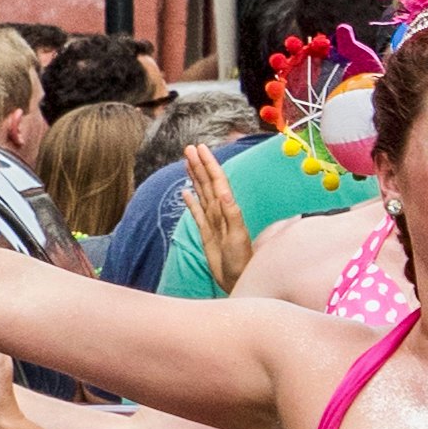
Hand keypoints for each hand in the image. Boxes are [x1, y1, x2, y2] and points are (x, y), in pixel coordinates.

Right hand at [184, 143, 254, 292]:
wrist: (239, 280)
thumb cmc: (242, 261)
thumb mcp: (237, 237)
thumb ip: (231, 214)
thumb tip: (223, 193)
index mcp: (228, 209)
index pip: (217, 181)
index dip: (209, 164)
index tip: (200, 148)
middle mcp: (220, 213)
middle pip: (208, 183)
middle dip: (199, 165)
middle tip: (189, 148)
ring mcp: (213, 222)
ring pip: (202, 194)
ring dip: (195, 178)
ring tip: (187, 162)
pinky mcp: (207, 233)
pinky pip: (197, 213)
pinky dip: (191, 202)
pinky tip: (185, 192)